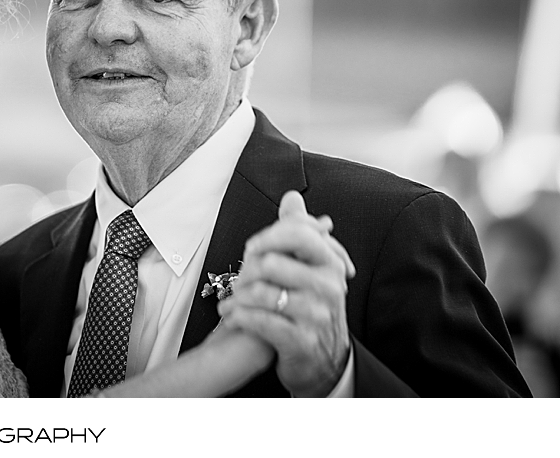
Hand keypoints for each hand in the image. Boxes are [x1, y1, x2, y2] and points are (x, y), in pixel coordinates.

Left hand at [217, 191, 353, 396]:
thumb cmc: (311, 308)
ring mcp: (316, 315)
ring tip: (230, 300)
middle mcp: (328, 287)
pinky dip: (238, 317)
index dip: (268, 237)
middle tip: (238, 279)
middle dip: (246, 271)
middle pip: (272, 262)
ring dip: (237, 297)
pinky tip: (232, 316)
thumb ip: (300, 231)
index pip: (298, 234)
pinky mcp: (301, 340)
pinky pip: (259, 320)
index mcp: (329, 264)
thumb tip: (291, 198)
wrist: (324, 361)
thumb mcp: (311, 269)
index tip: (252, 247)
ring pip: (262, 292)